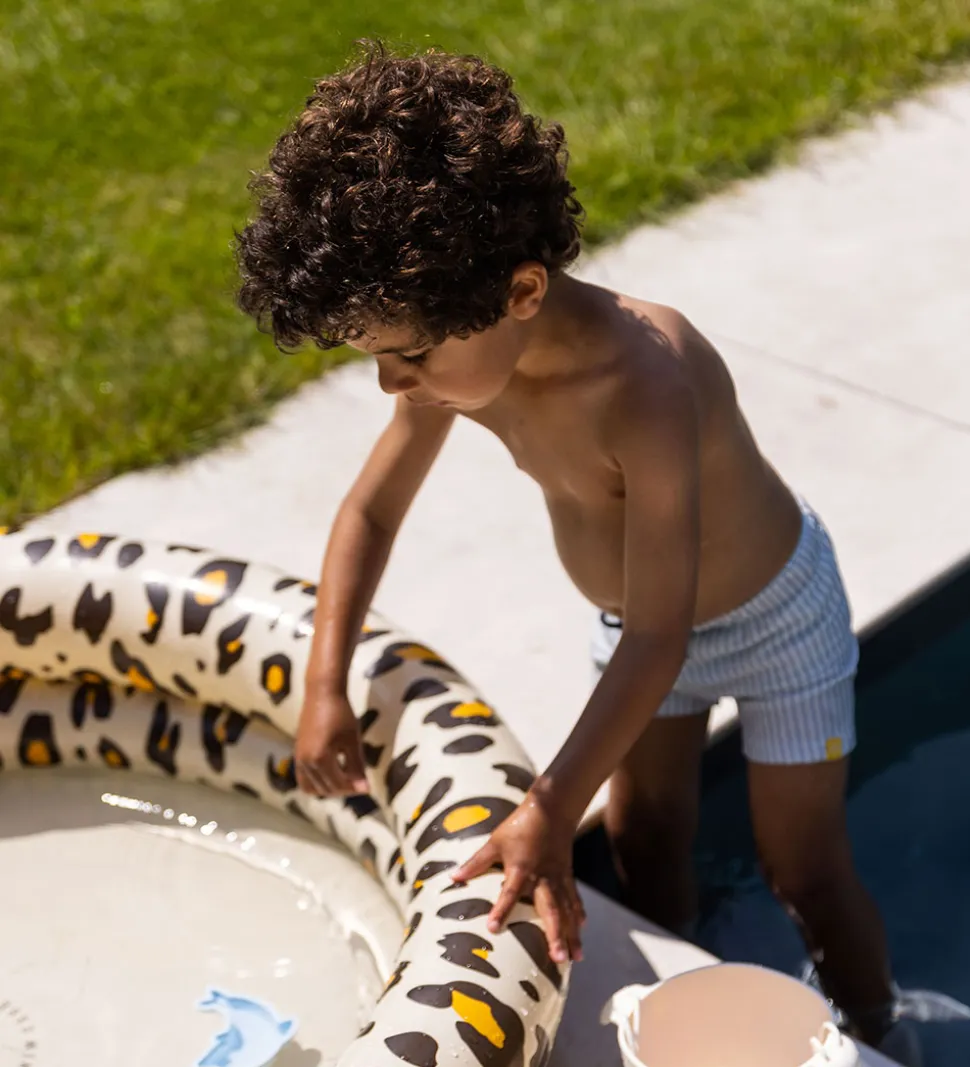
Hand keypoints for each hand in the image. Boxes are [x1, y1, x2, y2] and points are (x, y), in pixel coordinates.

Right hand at [294, 687, 367, 796]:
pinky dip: (316, 782)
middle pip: (325, 789)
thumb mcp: (352, 740)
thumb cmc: (341, 713)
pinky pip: (304, 778)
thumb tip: (364, 789)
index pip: (338, 785)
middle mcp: (305, 762)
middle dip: (343, 789)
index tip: (367, 785)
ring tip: (344, 779)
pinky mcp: (297, 754)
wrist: (322, 693)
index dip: (354, 788)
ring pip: (311, 787)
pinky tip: (332, 772)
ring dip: (328, 788)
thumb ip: (357, 766)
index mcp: (320, 758)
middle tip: (358, 781)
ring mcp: (298, 758)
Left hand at [450, 785, 585, 962]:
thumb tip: (453, 877)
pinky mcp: (567, 875)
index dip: (501, 910)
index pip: (509, 893)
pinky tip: (582, 929)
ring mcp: (557, 878)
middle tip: (558, 959)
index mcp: (521, 869)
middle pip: (550, 909)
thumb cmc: (519, 826)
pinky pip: (573, 897)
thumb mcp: (495, 842)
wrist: (551, 809)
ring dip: (571, 933)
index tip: (493, 929)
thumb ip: (475, 862)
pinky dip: (578, 913)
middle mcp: (542, 877)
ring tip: (576, 958)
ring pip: (567, 910)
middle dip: (555, 935)